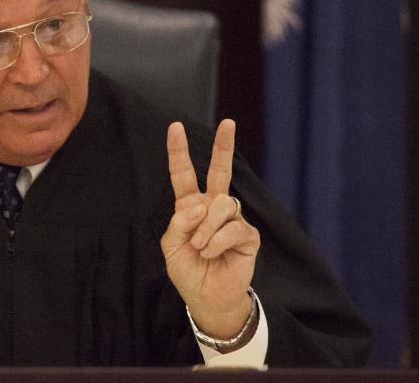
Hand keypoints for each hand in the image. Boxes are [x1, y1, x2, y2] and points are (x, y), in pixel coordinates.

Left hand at [160, 119, 260, 338]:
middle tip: (228, 122)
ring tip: (201, 247)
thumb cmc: (187, 270)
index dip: (178, 151)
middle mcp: (213, 207)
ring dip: (206, 228)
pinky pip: (232, 227)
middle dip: (223, 146)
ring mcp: (232, 219)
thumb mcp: (171, 246)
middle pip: (220, 170)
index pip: (184, 173)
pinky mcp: (248, 235)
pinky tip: (212, 252)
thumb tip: (200, 204)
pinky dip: (217, 241)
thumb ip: (179, 222)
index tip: (174, 127)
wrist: (206, 297)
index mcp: (191, 205)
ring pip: (221, 204)